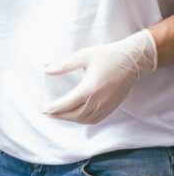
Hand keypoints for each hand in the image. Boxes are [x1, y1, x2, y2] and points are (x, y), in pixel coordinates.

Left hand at [41, 30, 156, 123]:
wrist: (133, 60)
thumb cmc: (108, 56)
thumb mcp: (84, 56)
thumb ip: (64, 65)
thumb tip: (46, 70)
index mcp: (90, 88)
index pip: (67, 104)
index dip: (54, 108)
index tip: (43, 108)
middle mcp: (99, 100)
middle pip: (74, 115)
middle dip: (59, 115)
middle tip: (47, 112)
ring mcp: (107, 105)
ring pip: (84, 119)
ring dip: (69, 119)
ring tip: (58, 114)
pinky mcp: (112, 107)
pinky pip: (94, 119)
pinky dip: (82, 120)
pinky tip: (74, 115)